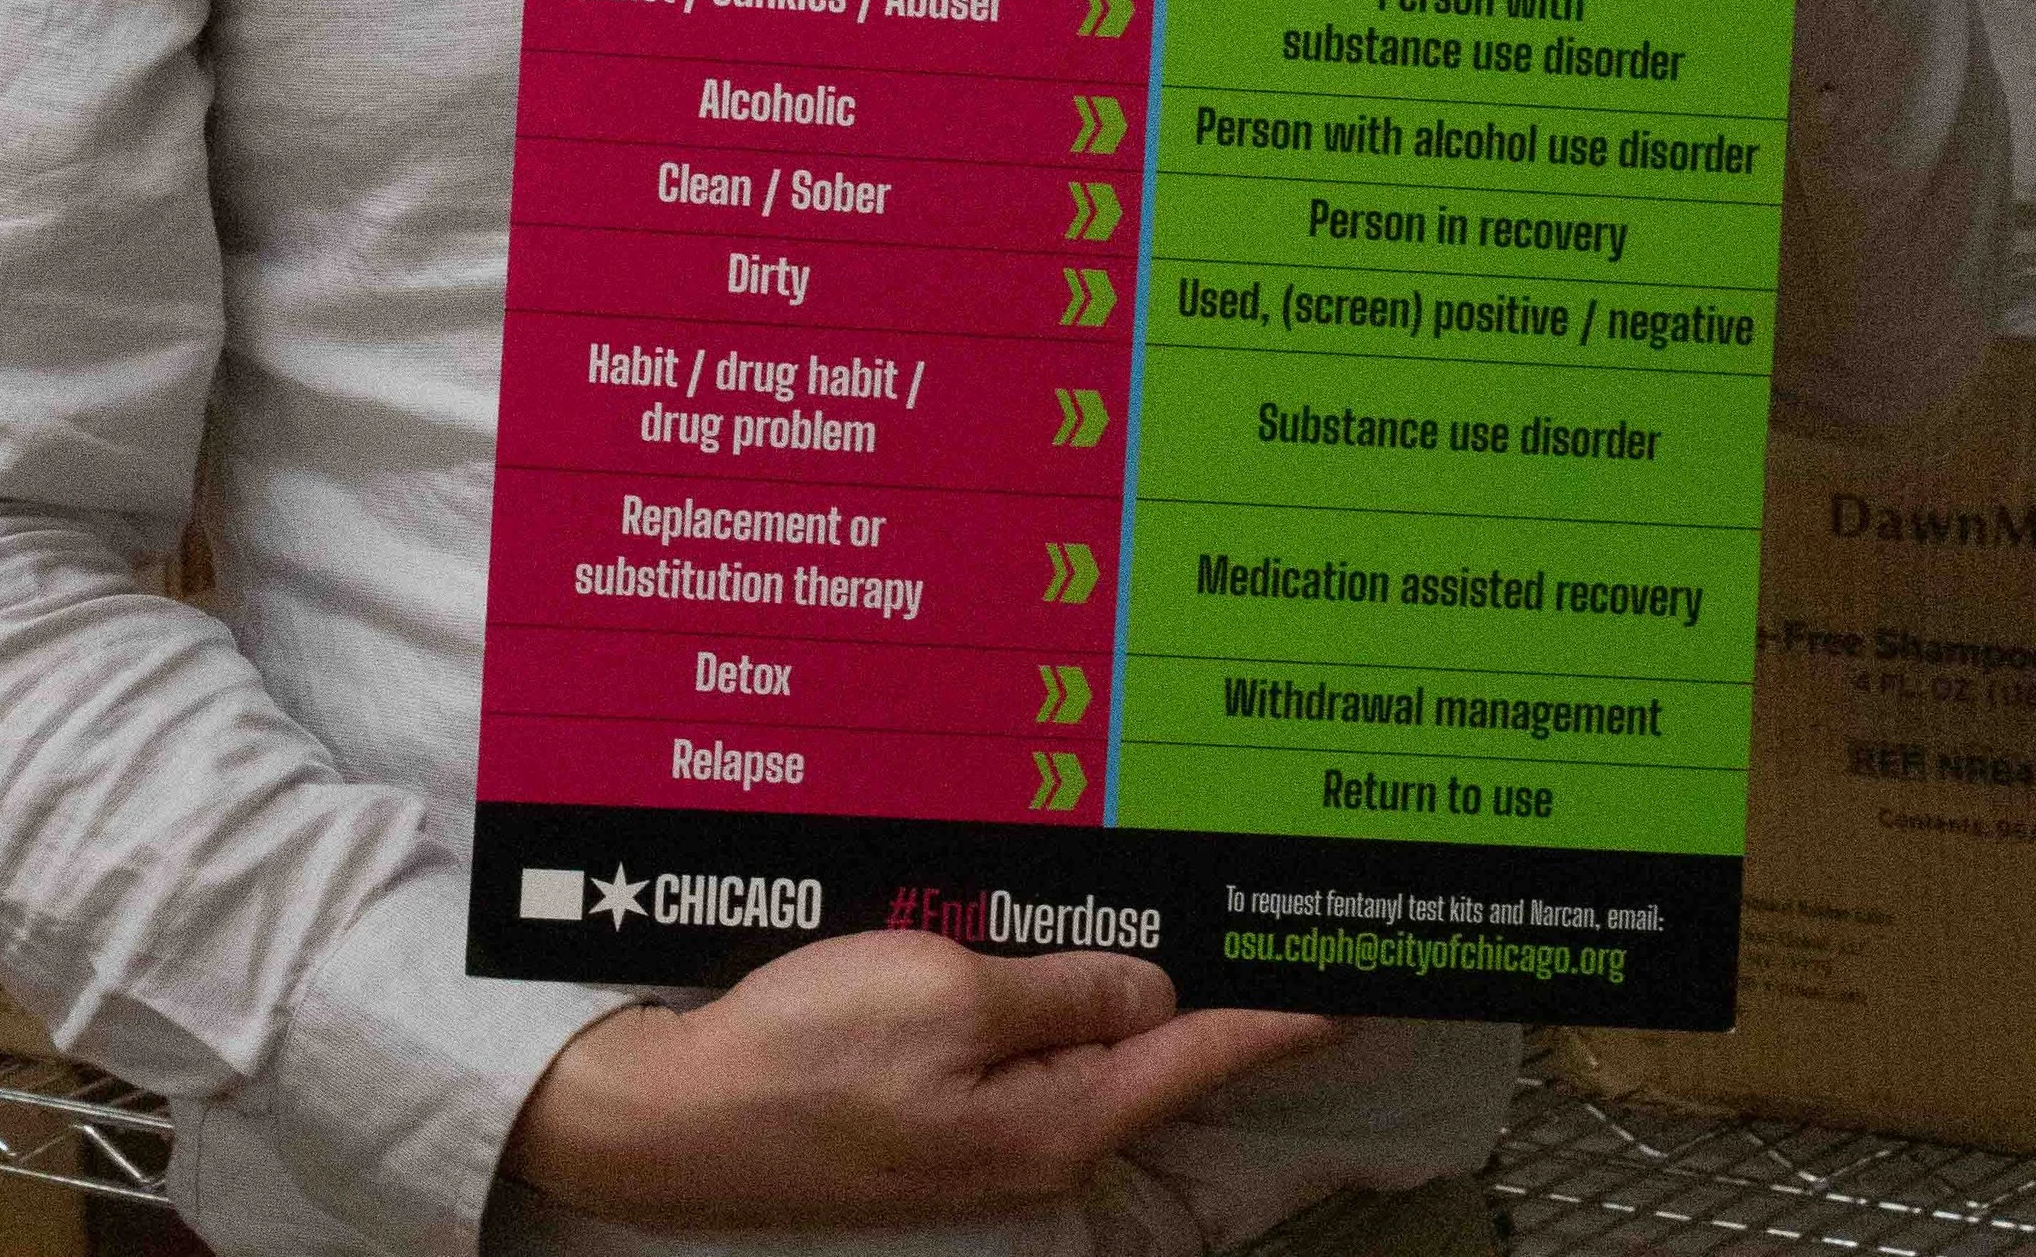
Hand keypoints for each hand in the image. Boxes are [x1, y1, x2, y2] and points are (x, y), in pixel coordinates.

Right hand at [501, 933, 1330, 1229]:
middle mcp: (1038, 1127)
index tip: (1358, 975)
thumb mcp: (947, 996)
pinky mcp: (937, 1096)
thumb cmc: (806, 1057)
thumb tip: (1158, 992)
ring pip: (1087, 1030)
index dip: (1283, 1008)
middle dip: (1217, 981)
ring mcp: (985, 1118)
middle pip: (1155, 1044)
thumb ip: (1062, 990)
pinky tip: (1068, 944)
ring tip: (1194, 908)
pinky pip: (1023, 1029)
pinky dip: (1057, 981)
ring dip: (1134, 973)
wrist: (677, 1116)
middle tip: (1280, 907)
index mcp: (1059, 1113)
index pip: (1204, 1052)